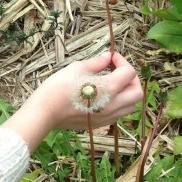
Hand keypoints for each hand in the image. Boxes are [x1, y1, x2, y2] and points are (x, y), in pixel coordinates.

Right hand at [2, 52, 141, 151]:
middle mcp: (113, 104)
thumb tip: (107, 57)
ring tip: (113, 83)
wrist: (45, 112)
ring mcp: (108, 117)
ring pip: (131, 106)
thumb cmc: (58, 87)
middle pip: (137, 92)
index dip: (122, 61)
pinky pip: (119, 114)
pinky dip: (118, 103)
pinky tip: (104, 96)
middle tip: (118, 71)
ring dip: (127, 92)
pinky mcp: (100, 124)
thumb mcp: (77, 68)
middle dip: (131, 78)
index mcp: (109, 88)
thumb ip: (96, 63)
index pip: (129, 72)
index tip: (111, 57)